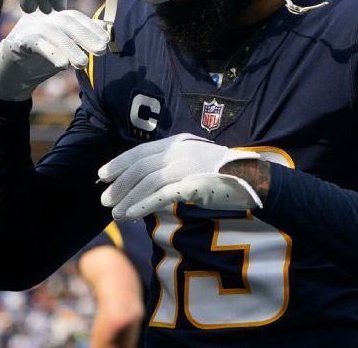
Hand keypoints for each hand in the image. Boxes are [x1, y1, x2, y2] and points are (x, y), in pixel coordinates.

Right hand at [0, 11, 110, 101]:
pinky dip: (50, 52)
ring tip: (83, 63)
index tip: (106, 40)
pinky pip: (34, 44)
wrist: (9, 76)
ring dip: (70, 47)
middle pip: (65, 21)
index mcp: (51, 19)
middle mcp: (39, 20)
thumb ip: (81, 39)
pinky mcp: (15, 43)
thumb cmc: (38, 61)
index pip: (74, 16)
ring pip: (51, 32)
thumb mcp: (63, 50)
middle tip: (101, 50)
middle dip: (85, 35)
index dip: (92, 26)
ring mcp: (26, 30)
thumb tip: (106, 28)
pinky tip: (62, 65)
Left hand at [98, 134, 262, 218]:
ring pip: (146, 182)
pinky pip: (161, 196)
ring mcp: (185, 168)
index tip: (103, 174)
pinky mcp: (192, 185)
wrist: (254, 178)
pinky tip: (131, 214)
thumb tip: (148, 178)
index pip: (140, 151)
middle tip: (104, 197)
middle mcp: (178, 152)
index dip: (118, 163)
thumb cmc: (224, 172)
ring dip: (127, 198)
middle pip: (139, 167)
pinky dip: (143, 205)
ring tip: (114, 212)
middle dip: (118, 183)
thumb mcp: (194, 159)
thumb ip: (173, 163)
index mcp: (177, 143)